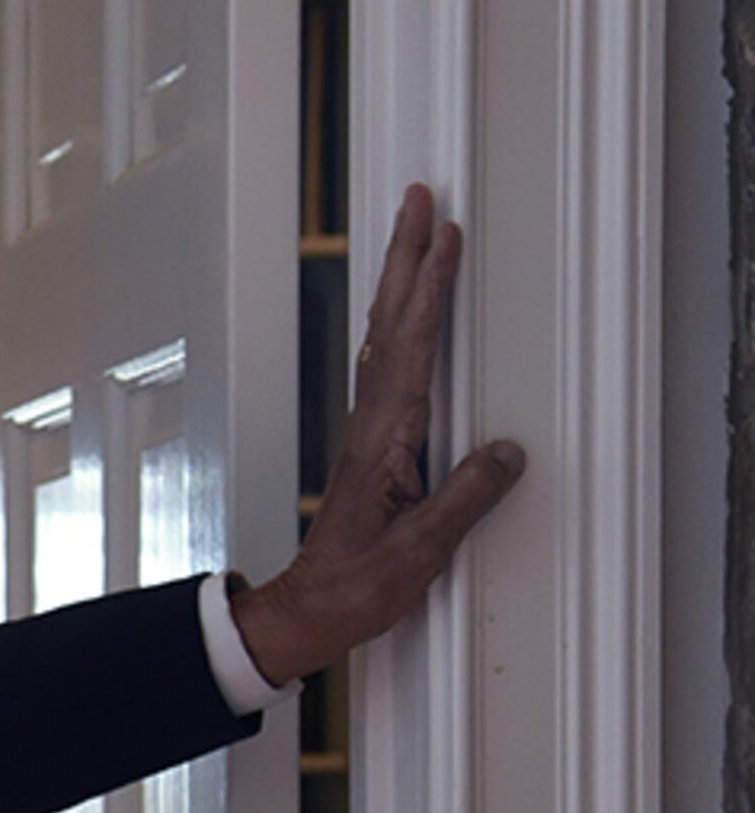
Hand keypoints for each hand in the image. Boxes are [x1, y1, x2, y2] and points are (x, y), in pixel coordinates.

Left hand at [231, 183, 526, 688]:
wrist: (308, 613)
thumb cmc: (354, 586)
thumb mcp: (418, 552)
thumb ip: (464, 500)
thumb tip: (504, 453)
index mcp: (384, 439)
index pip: (412, 346)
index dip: (429, 288)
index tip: (442, 236)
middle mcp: (372, 424)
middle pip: (392, 323)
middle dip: (406, 258)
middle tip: (418, 199)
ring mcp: (370, 430)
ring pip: (387, 336)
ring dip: (402, 280)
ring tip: (418, 232)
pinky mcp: (374, 445)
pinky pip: (389, 364)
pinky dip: (402, 323)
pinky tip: (408, 311)